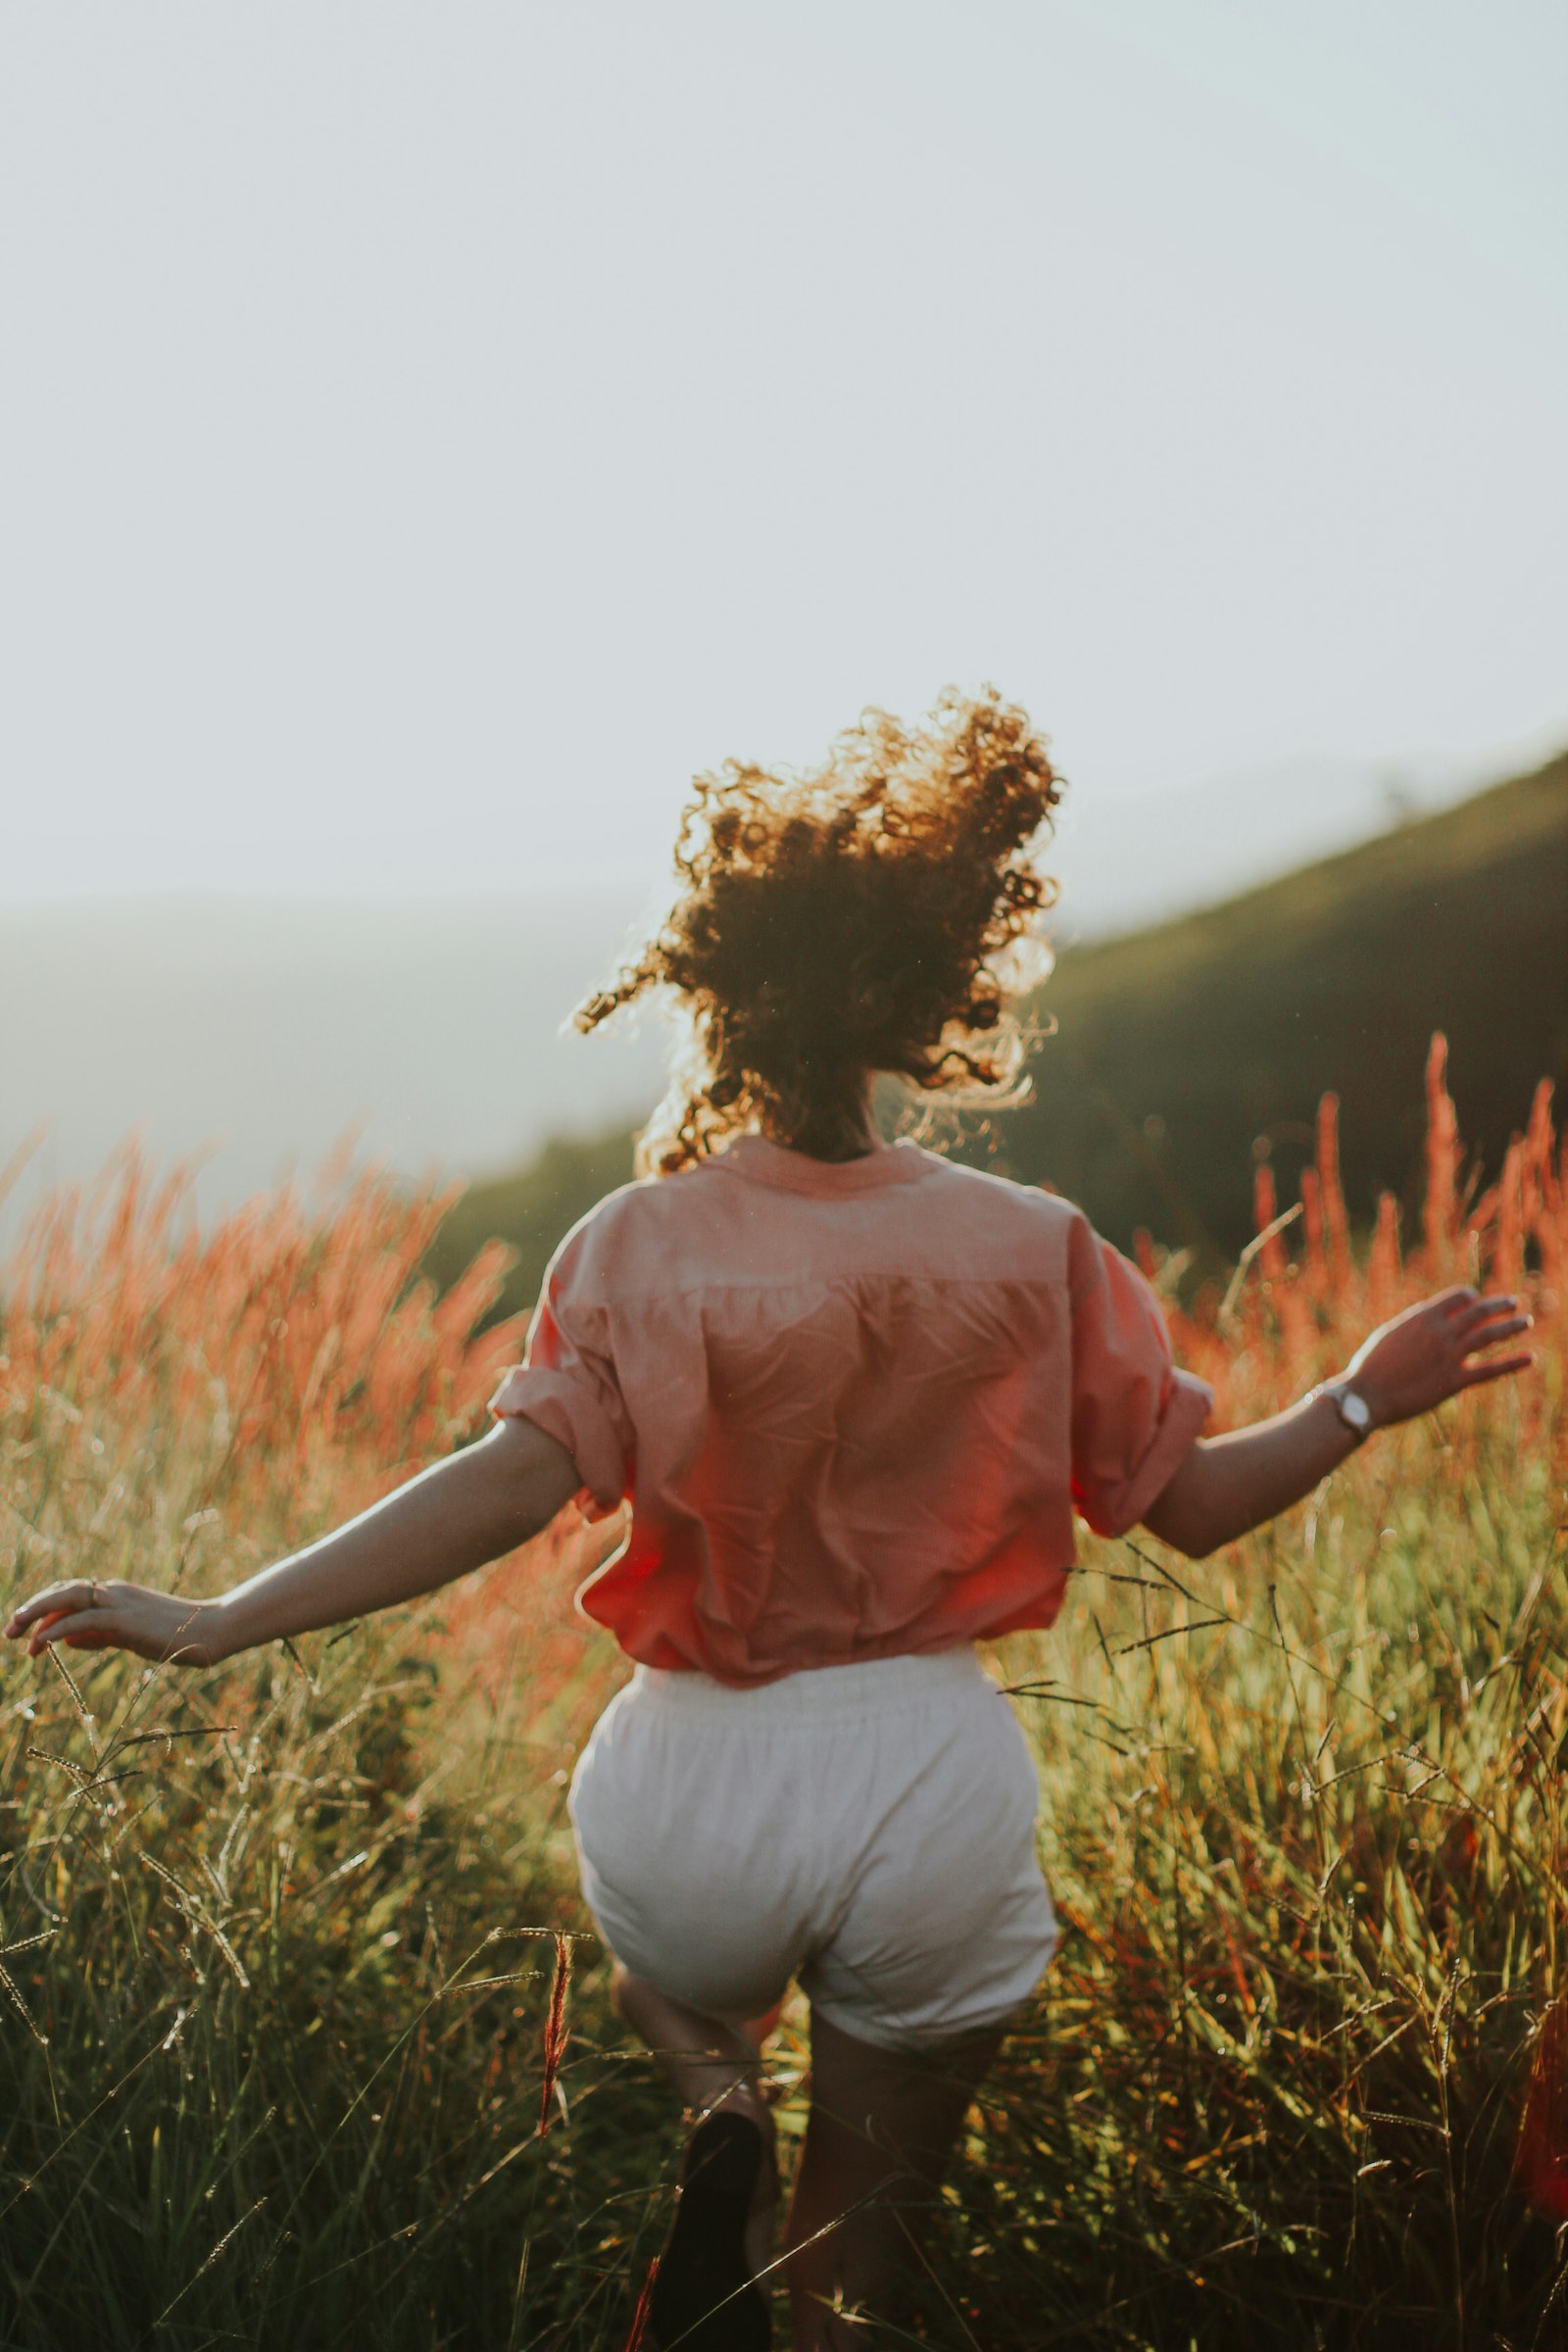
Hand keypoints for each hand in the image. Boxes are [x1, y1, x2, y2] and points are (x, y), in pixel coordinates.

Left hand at [3, 1579, 226, 1667]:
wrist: (213, 1631)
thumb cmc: (177, 1636)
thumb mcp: (130, 1637)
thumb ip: (99, 1636)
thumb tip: (67, 1640)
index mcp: (115, 1594)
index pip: (69, 1594)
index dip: (43, 1610)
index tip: (26, 1635)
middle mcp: (114, 1592)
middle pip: (62, 1591)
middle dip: (32, 1608)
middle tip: (10, 1631)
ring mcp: (121, 1602)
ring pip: (68, 1597)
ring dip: (37, 1613)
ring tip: (16, 1632)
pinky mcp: (127, 1619)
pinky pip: (86, 1619)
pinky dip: (60, 1628)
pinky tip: (44, 1642)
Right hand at [1343, 1286, 1533, 1429]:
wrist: (1366, 1395)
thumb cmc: (1371, 1365)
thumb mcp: (1391, 1333)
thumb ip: (1415, 1325)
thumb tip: (1432, 1321)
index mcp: (1423, 1316)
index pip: (1459, 1297)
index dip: (1472, 1297)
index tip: (1479, 1301)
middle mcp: (1440, 1332)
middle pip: (1480, 1312)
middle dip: (1499, 1306)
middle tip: (1514, 1303)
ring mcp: (1449, 1356)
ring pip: (1489, 1335)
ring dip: (1512, 1326)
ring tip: (1526, 1321)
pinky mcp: (1454, 1381)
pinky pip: (1490, 1369)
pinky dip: (1512, 1362)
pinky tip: (1528, 1357)